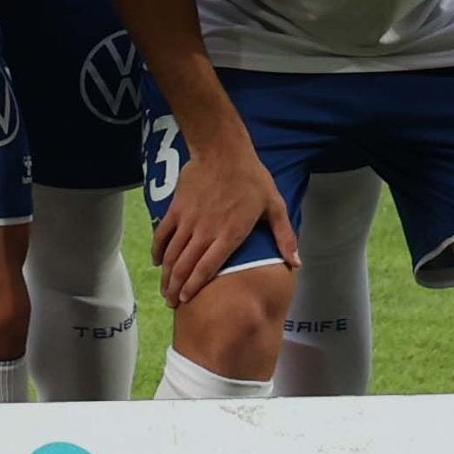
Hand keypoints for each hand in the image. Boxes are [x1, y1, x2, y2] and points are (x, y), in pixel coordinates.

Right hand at [148, 123, 296, 306]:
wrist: (222, 150)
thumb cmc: (252, 178)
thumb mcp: (275, 206)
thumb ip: (284, 237)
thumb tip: (296, 264)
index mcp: (229, 235)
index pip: (208, 268)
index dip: (195, 286)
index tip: (188, 300)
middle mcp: (205, 232)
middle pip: (186, 265)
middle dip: (177, 287)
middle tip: (173, 303)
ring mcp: (188, 221)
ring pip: (172, 254)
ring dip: (167, 274)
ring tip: (165, 290)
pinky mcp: (176, 209)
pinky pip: (162, 234)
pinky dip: (158, 250)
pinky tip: (157, 262)